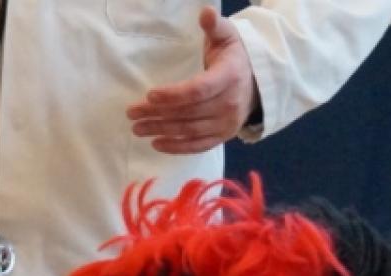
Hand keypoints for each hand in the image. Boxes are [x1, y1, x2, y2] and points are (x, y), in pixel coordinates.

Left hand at [125, 8, 256, 154]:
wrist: (257, 83)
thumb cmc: (234, 58)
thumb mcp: (227, 37)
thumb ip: (215, 26)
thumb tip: (205, 12)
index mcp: (229, 77)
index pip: (198, 90)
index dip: (173, 95)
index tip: (150, 94)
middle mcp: (229, 103)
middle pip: (188, 112)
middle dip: (157, 114)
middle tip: (132, 113)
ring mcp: (226, 123)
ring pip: (189, 130)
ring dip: (161, 130)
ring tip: (138, 128)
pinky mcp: (222, 137)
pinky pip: (198, 146)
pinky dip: (177, 147)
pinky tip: (156, 144)